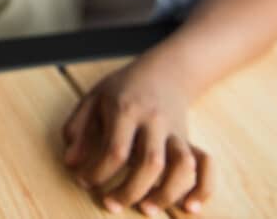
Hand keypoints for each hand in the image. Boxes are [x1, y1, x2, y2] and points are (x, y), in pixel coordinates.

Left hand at [62, 61, 212, 215]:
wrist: (164, 71)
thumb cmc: (122, 89)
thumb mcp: (93, 99)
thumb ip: (77, 128)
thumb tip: (70, 163)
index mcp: (126, 109)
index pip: (115, 150)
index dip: (98, 172)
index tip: (84, 181)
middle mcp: (155, 121)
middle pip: (150, 163)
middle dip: (130, 191)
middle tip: (110, 204)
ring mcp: (176, 131)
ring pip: (181, 166)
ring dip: (166, 193)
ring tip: (146, 209)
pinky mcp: (190, 140)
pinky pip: (206, 165)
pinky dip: (203, 188)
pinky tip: (190, 207)